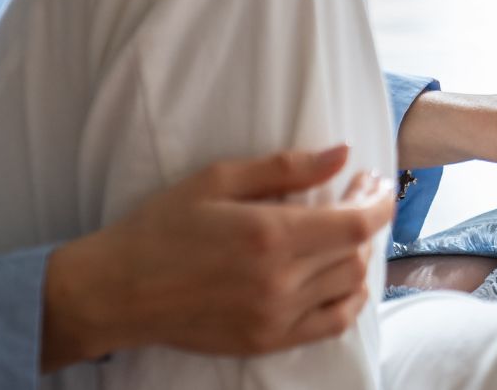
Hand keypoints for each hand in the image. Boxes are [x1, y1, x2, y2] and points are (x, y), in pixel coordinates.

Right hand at [41, 145, 394, 371]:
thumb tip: (341, 154)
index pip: (357, 223)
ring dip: (359, 256)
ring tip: (345, 231)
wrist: (117, 291)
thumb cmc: (162, 227)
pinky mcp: (266, 341)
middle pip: (357, 253)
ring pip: (349, 287)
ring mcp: (275, 317)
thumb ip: (285, 168)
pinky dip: (349, 300)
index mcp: (269, 236)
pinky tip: (342, 278)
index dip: (379, 200)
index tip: (377, 181)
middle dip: (368, 218)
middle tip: (358, 193)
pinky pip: (331, 325)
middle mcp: (279, 282)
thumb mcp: (218, 180)